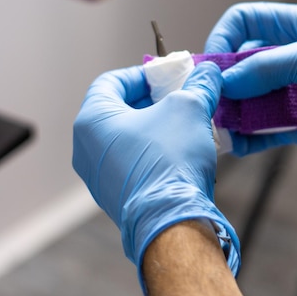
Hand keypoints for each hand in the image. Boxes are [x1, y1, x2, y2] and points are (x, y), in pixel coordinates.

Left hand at [72, 62, 239, 294]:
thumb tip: (209, 72)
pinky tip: (182, 149)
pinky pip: (134, 162)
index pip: (110, 81)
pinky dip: (155, 150)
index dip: (141, 74)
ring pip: (129, 138)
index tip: (166, 75)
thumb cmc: (170, 160)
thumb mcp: (190, 108)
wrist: (173, 223)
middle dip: (153, 99)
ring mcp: (100, 176)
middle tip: (180, 95)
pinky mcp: (118, 196)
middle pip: (120, 110)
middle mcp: (88, 149)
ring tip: (186, 122)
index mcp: (92, 121)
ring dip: (157, 125)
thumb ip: (198, 85)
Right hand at [204, 2, 296, 153]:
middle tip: (209, 103)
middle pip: (242, 64)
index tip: (213, 64)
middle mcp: (287, 58)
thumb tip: (228, 80)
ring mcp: (292, 90)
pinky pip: (267, 128)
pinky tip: (237, 145)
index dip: (223, 37)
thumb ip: (269, 66)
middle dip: (224, 82)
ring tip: (219, 129)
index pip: (244, 22)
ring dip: (234, 113)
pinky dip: (250, 137)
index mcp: (292, 28)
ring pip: (251, 98)